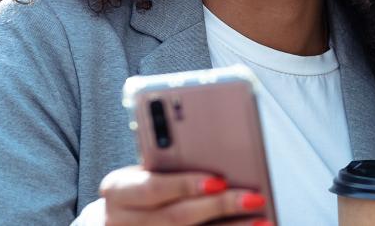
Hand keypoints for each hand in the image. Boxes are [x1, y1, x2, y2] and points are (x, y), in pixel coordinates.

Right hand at [98, 166, 269, 225]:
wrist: (114, 222)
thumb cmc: (136, 189)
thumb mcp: (140, 172)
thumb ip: (165, 165)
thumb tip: (215, 154)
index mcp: (118, 190)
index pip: (152, 188)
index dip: (185, 185)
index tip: (218, 181)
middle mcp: (122, 220)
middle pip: (176, 217)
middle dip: (218, 207)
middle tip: (253, 198)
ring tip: (260, 220)